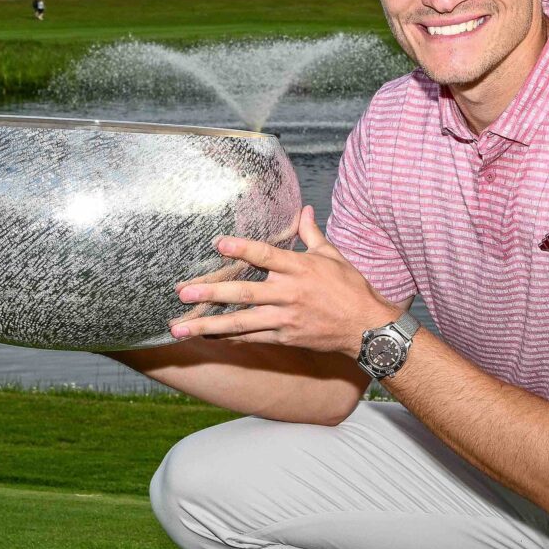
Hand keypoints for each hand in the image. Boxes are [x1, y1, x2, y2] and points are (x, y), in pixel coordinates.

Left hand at [167, 205, 397, 355]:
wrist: (367, 328)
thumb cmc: (350, 288)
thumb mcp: (332, 256)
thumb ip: (311, 234)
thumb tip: (304, 209)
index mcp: (300, 268)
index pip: (266, 255)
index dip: (242, 248)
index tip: (217, 243)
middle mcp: (290, 293)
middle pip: (245, 292)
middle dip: (211, 293)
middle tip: (182, 293)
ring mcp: (286, 318)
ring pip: (241, 322)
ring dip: (209, 324)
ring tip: (180, 328)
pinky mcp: (286, 337)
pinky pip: (252, 338)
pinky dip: (229, 338)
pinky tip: (207, 336)